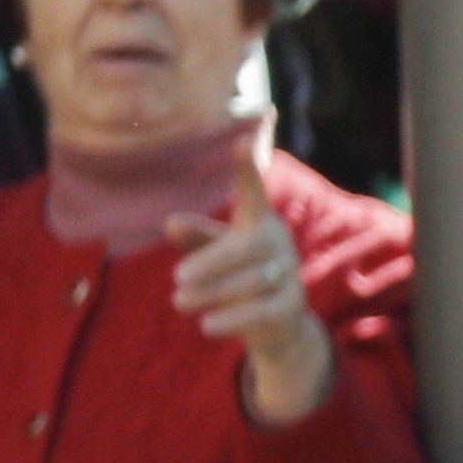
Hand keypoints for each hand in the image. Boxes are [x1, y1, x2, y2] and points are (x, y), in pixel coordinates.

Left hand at [169, 140, 335, 427]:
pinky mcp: (291, 308)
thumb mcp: (213, 253)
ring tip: (179, 302)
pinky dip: (233, 318)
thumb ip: (196, 237)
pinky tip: (206, 326)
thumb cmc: (237, 276)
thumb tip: (171, 223)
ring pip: (253, 281)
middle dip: (214, 262)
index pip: (254, 192)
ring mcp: (289, 276)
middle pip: (248, 248)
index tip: (245, 136)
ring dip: (214, 292)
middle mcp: (278, 245)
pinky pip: (263, 311)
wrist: (278, 324)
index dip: (249, 167)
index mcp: (258, 224)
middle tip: (176, 278)